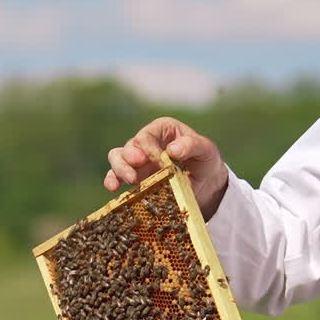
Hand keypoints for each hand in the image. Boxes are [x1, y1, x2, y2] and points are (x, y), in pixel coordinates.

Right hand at [104, 117, 228, 219]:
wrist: (207, 184)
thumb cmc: (206, 160)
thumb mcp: (206, 150)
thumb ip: (191, 145)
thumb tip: (172, 149)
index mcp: (161, 130)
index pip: (147, 136)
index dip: (149, 149)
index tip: (161, 163)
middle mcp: (146, 143)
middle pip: (128, 147)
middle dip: (129, 159)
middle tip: (136, 171)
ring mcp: (138, 162)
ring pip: (118, 159)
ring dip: (119, 169)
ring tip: (129, 180)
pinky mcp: (136, 179)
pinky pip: (117, 177)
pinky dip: (113, 181)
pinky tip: (113, 189)